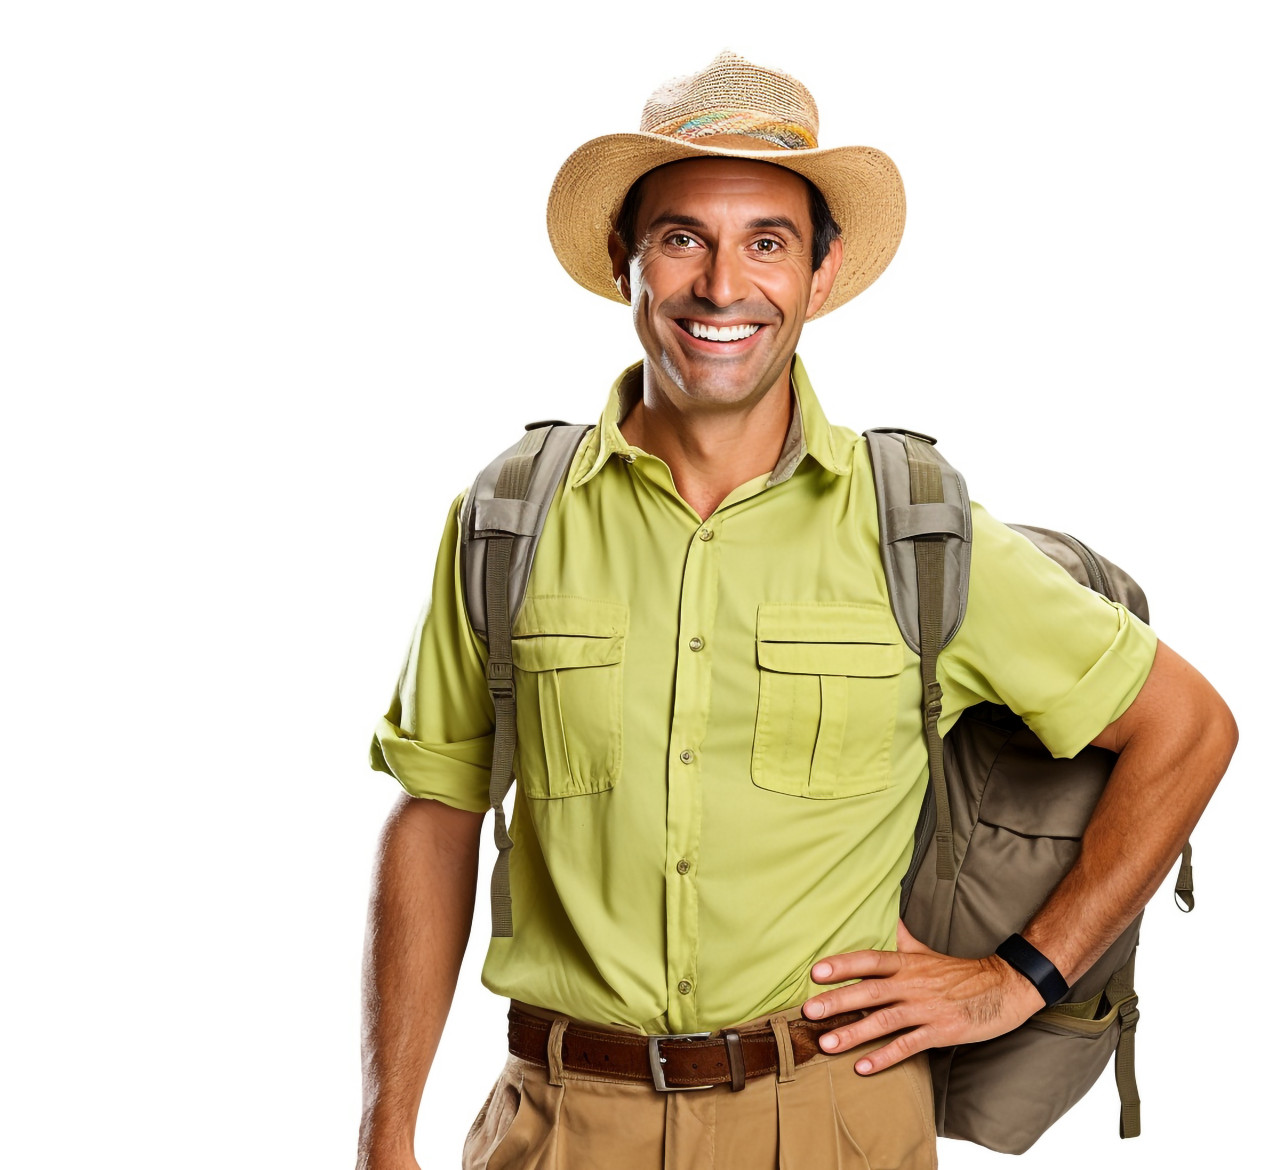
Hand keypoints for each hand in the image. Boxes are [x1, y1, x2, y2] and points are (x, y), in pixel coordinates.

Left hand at [802, 918, 1046, 1074]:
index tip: (816, 972)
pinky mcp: (941, 1032)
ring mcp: (927, 1009)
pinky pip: (908, 1046)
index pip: (870, 961)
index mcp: (908, 964)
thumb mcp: (928, 952)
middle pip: (870, 992)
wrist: (1005, 987)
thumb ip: (903, 940)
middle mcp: (913, 985)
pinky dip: (885, 1057)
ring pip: (884, 1022)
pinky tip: (863, 1067)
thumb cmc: (961, 972)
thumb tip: (887, 919)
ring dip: (854, 1033)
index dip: (843, 965)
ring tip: (827, 1044)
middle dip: (838, 1001)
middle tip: (808, 1011)